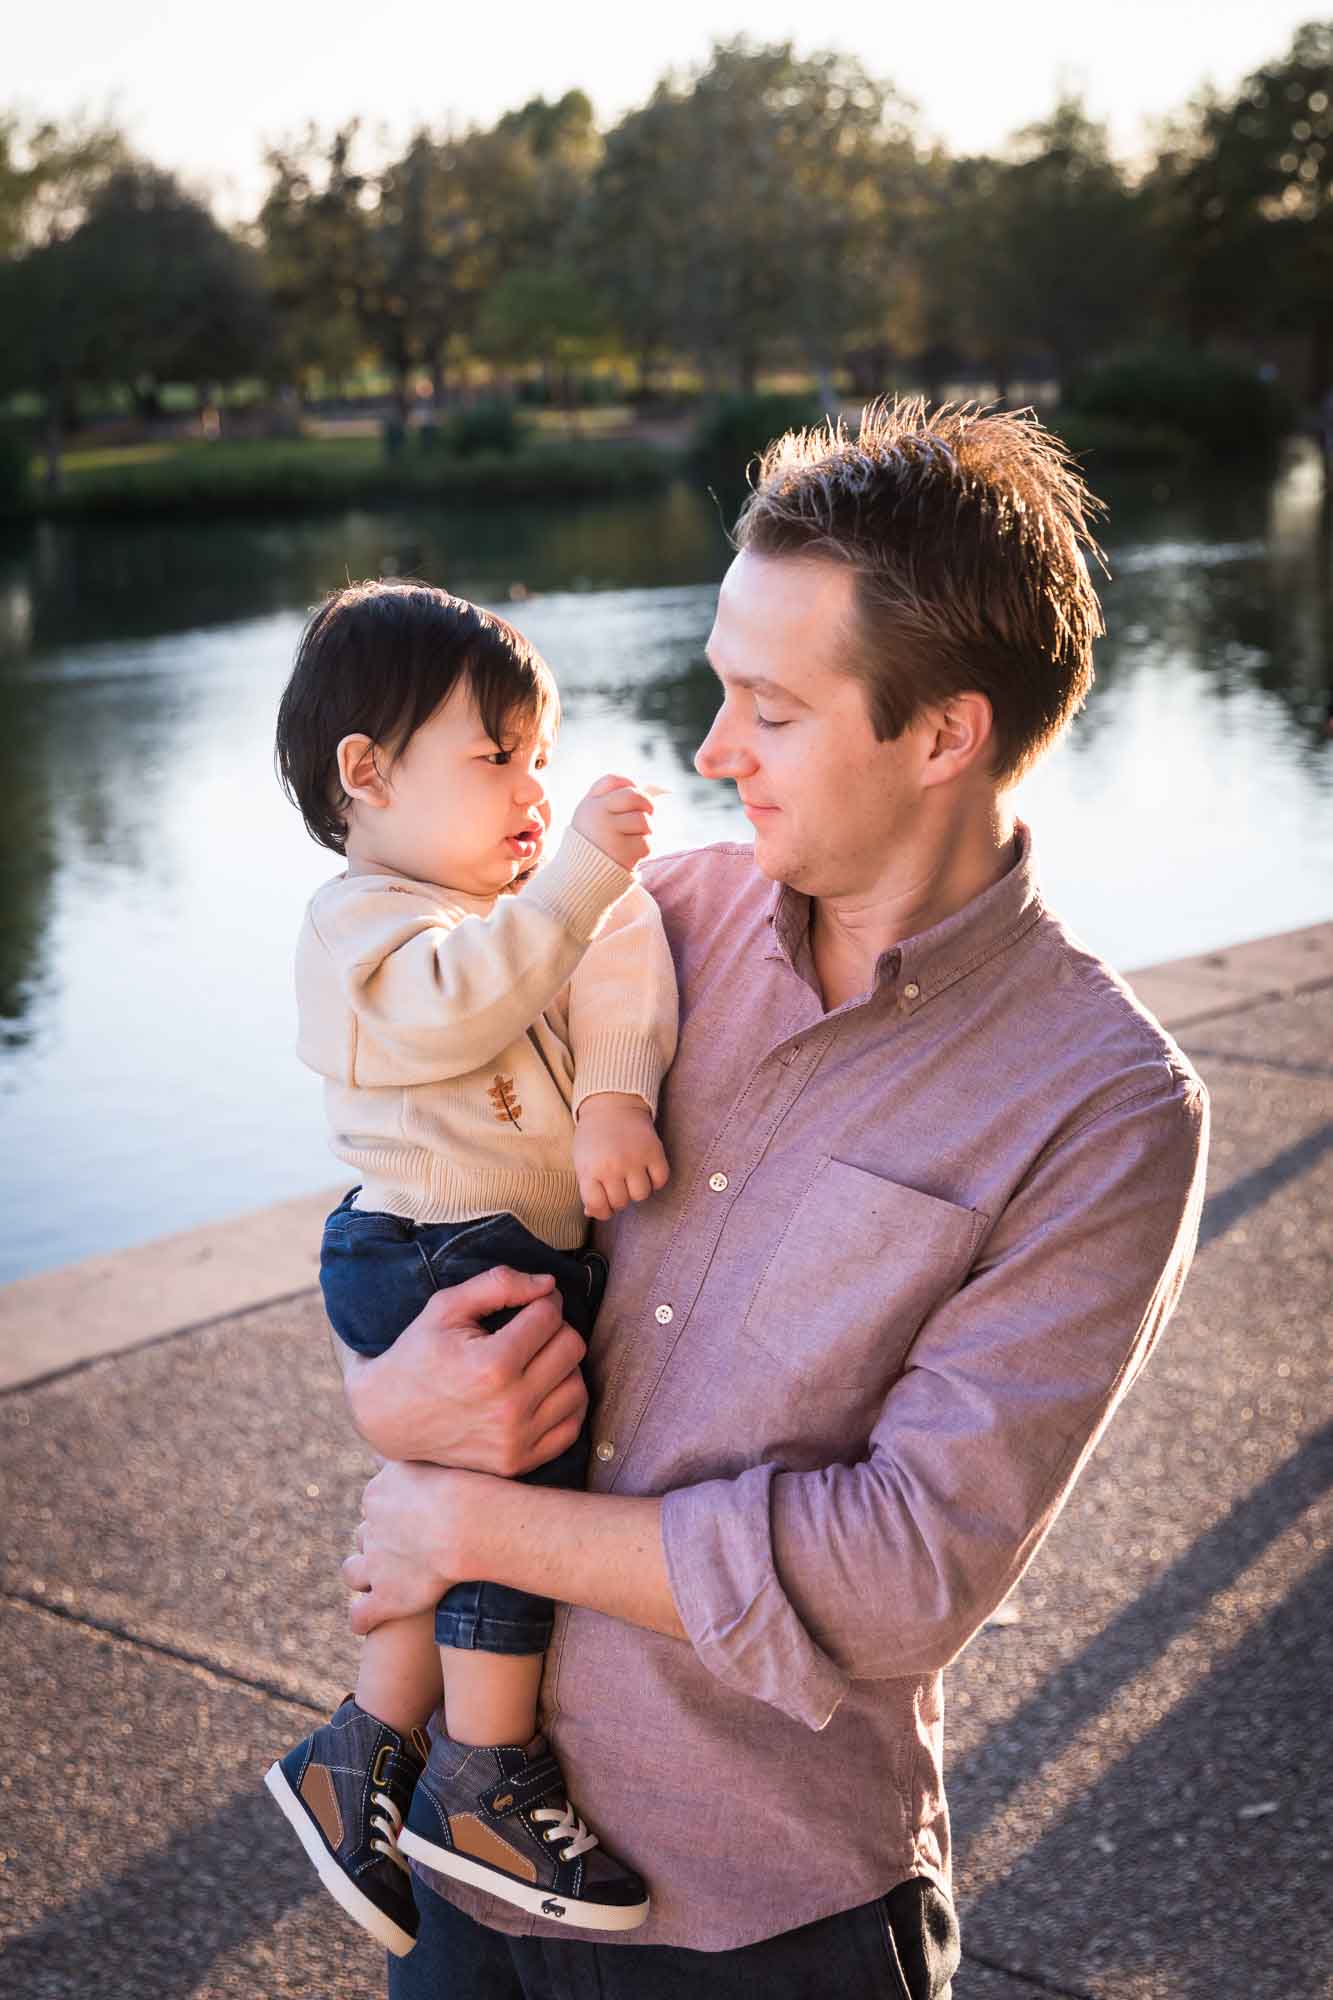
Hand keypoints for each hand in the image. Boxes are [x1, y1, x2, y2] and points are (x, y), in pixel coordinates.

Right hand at [339, 1267, 587, 1476]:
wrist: (387, 1416)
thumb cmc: (418, 1354)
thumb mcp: (446, 1307)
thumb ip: (499, 1284)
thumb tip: (549, 1284)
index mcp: (491, 1365)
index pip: (550, 1317)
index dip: (542, 1302)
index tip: (527, 1306)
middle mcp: (509, 1407)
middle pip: (571, 1348)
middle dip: (555, 1330)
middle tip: (531, 1330)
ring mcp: (516, 1439)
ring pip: (577, 1386)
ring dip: (562, 1366)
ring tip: (535, 1360)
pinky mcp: (519, 1462)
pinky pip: (571, 1426)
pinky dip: (564, 1403)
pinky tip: (541, 1389)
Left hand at [342, 1460, 476, 1635]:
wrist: (465, 1522)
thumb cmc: (465, 1482)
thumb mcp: (438, 1452)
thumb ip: (424, 1443)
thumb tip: (410, 1432)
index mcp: (380, 1492)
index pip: (376, 1500)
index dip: (393, 1510)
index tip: (413, 1515)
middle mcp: (372, 1527)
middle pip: (365, 1533)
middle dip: (377, 1540)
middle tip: (404, 1546)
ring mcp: (376, 1565)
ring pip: (353, 1572)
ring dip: (361, 1577)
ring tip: (374, 1582)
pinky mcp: (387, 1599)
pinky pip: (362, 1616)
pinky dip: (363, 1618)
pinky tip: (368, 1620)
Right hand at [572, 774, 656, 872]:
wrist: (580, 878)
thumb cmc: (595, 842)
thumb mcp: (598, 816)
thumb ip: (620, 797)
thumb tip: (665, 789)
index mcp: (590, 804)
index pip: (614, 780)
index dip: (630, 785)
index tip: (631, 801)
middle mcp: (597, 815)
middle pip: (634, 795)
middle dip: (647, 804)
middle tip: (647, 814)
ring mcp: (609, 833)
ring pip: (644, 820)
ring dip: (646, 830)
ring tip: (635, 838)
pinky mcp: (621, 852)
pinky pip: (646, 843)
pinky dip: (644, 849)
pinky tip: (632, 854)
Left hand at [574, 1092, 669, 1220]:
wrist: (612, 1104)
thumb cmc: (593, 1137)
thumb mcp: (582, 1161)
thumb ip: (587, 1188)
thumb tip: (594, 1213)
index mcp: (590, 1169)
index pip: (598, 1207)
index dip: (602, 1211)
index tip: (604, 1203)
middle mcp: (612, 1166)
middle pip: (621, 1203)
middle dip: (619, 1198)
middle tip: (617, 1184)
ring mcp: (634, 1158)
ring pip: (641, 1195)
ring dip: (637, 1190)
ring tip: (631, 1177)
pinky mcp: (654, 1151)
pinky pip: (660, 1180)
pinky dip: (655, 1180)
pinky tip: (646, 1171)